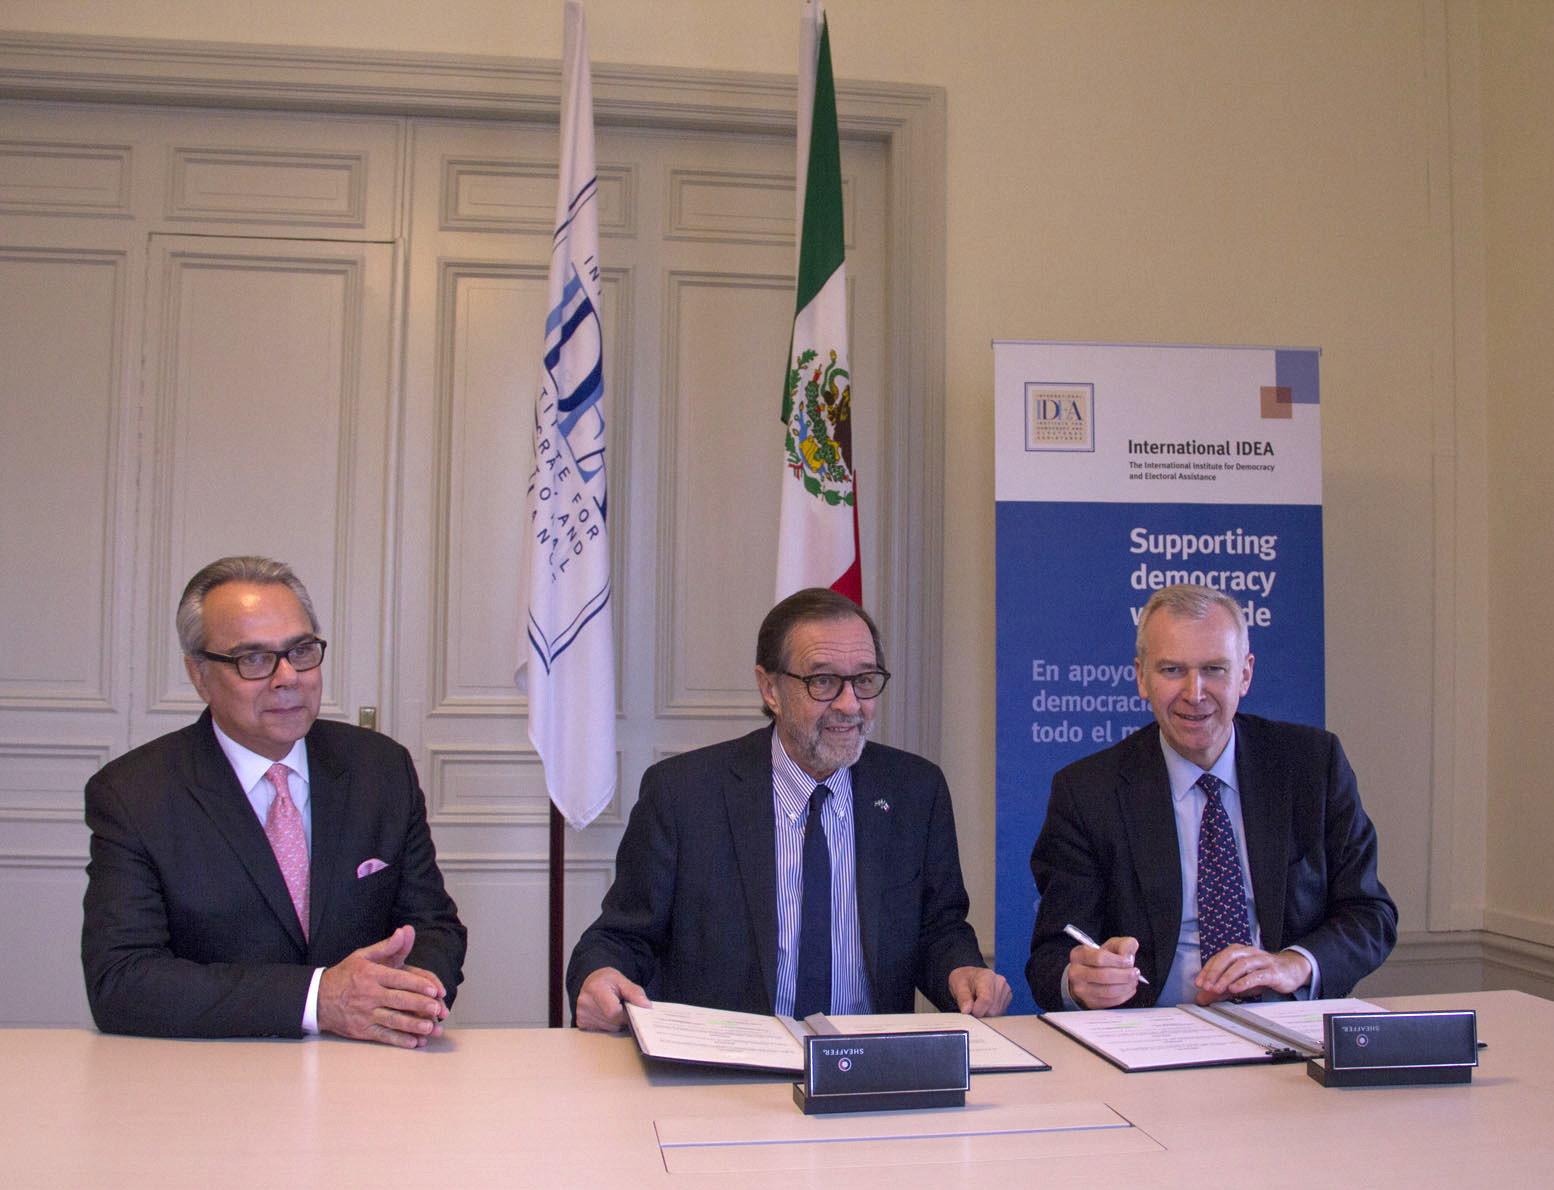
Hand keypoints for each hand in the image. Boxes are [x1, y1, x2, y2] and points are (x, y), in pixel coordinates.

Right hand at [317, 925, 448, 1047]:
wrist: (317, 999)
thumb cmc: (344, 975)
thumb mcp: (362, 956)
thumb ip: (386, 946)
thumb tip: (404, 931)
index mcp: (371, 974)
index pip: (399, 979)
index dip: (419, 985)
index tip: (435, 990)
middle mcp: (368, 994)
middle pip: (399, 1000)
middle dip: (420, 1005)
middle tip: (438, 1009)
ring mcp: (364, 1014)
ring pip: (393, 1020)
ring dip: (413, 1025)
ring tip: (430, 1027)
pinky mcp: (361, 1030)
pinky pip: (383, 1036)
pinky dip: (399, 1040)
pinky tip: (414, 1042)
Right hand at [574, 967, 651, 1031]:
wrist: (592, 981)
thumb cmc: (607, 981)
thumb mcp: (622, 981)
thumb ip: (635, 993)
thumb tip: (646, 1005)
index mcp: (596, 988)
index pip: (614, 1012)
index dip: (625, 1013)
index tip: (628, 1008)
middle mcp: (585, 1002)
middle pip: (612, 1022)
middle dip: (621, 1017)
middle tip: (620, 1006)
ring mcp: (581, 1013)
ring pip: (608, 1028)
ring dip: (615, 1022)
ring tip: (612, 1008)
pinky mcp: (580, 1022)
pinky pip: (600, 1030)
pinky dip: (606, 1024)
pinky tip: (604, 1013)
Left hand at [948, 965, 1012, 1016]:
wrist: (970, 976)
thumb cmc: (963, 980)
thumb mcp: (957, 985)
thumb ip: (963, 998)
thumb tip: (966, 1011)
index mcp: (986, 976)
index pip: (986, 1000)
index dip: (977, 1011)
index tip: (969, 1012)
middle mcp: (999, 981)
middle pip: (993, 1009)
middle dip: (980, 1013)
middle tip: (971, 1007)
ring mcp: (1005, 989)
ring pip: (997, 1013)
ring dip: (985, 1014)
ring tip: (977, 1004)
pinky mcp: (1008, 997)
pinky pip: (1000, 1012)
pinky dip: (991, 1013)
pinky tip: (984, 1005)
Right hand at [1067, 935, 1142, 1008]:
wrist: (1091, 974)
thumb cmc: (1103, 958)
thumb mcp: (1112, 945)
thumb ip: (1124, 944)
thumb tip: (1128, 955)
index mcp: (1078, 955)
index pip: (1099, 958)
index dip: (1118, 961)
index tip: (1129, 961)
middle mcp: (1076, 972)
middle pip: (1104, 976)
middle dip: (1125, 975)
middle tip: (1135, 972)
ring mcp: (1081, 989)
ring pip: (1108, 991)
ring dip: (1126, 986)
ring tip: (1134, 980)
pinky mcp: (1090, 1002)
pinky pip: (1111, 1001)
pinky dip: (1124, 995)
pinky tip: (1129, 988)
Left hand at [1194, 945, 1310, 1003]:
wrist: (1291, 970)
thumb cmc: (1262, 974)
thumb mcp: (1239, 982)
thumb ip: (1220, 989)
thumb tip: (1201, 998)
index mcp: (1239, 952)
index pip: (1219, 958)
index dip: (1207, 970)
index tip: (1198, 983)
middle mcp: (1249, 953)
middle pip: (1228, 957)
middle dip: (1215, 972)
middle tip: (1206, 986)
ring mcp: (1262, 961)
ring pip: (1242, 965)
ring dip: (1227, 977)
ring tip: (1218, 989)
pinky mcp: (1273, 972)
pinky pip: (1258, 975)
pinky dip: (1245, 981)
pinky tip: (1235, 989)